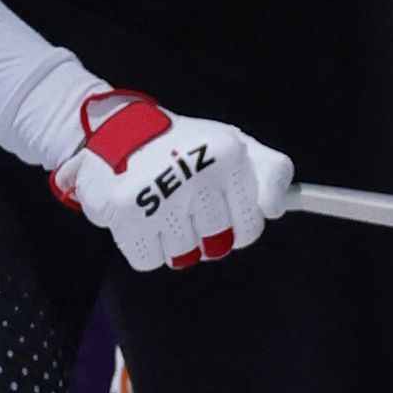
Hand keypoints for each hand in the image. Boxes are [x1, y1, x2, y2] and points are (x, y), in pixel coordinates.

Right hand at [51, 91, 290, 272]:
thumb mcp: (236, 145)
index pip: (252, 227)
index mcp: (230, 155)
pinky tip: (140, 215)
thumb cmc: (185, 148)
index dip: (237, 223)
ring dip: (172, 239)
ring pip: (184, 256)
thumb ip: (272, 172)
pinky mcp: (128, 212)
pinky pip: (149, 260)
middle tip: (183, 198)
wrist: (117, 131)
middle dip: (203, 230)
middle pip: (218, 244)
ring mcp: (162, 193)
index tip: (221, 203)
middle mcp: (199, 172)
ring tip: (160, 204)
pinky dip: (143, 246)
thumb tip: (274, 208)